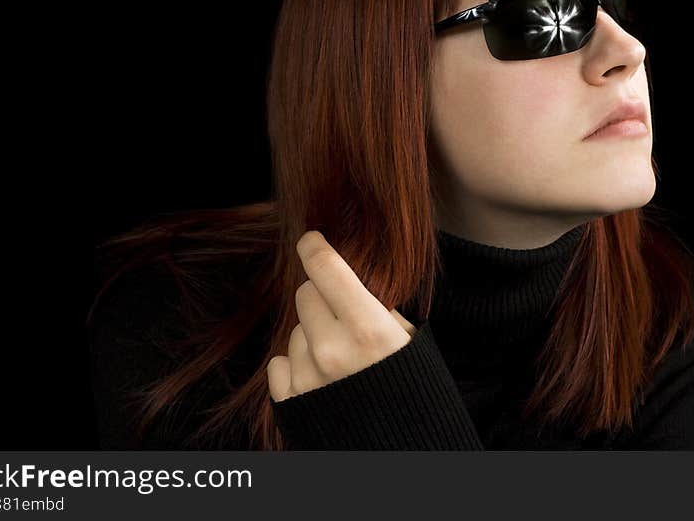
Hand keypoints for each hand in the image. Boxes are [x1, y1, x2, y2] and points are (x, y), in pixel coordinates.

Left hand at [267, 230, 416, 402]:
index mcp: (368, 328)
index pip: (326, 267)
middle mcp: (331, 349)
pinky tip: (320, 377)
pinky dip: (295, 365)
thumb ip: (377, 309)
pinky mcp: (290, 401)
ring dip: (313, 335)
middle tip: (343, 316)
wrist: (403, 453)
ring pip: (295, 329)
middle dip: (322, 297)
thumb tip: (348, 285)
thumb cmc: (415, 392)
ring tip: (340, 359)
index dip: (315, 246)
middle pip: (306, 294)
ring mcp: (307, 376)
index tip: (311, 240)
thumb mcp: (410, 341)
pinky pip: (279, 362)